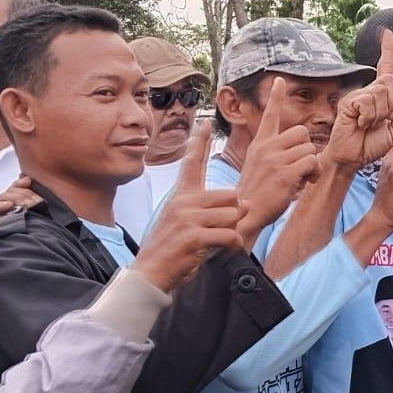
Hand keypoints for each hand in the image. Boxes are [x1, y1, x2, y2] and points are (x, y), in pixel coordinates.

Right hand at [133, 124, 246, 291]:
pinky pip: (229, 234)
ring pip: (233, 215)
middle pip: (231, 196)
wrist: (152, 272)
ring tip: (218, 242)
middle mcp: (183, 201)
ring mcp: (187, 218)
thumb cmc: (173, 248)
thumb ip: (208, 208)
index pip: (192, 163)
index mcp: (181, 195)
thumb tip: (240, 203)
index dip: (200, 142)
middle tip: (222, 231)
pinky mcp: (193, 236)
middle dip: (234, 216)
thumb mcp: (184, 221)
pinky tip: (223, 251)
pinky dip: (233, 245)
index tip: (205, 121)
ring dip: (233, 232)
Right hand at [237, 77, 321, 233]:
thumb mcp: (258, 167)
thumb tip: (298, 151)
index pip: (270, 114)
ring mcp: (276, 159)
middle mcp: (267, 147)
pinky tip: (303, 184)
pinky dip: (313, 173)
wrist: (243, 215)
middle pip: (302, 132)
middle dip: (306, 148)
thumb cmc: (254, 196)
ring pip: (309, 148)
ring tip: (301, 179)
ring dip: (312, 165)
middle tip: (302, 167)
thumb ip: (273, 155)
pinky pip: (312, 162)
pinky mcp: (286, 173)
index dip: (276, 96)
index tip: (279, 79)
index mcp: (259, 144)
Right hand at [325, 28, 392, 170]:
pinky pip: (367, 102)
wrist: (351, 158)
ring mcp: (358, 94)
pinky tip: (359, 123)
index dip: (387, 50)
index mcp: (381, 95)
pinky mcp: (349, 101)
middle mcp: (369, 91)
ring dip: (379, 114)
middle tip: (379, 121)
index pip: (385, 68)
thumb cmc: (371, 145)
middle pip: (390, 84)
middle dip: (391, 105)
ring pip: (381, 93)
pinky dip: (368, 116)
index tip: (388, 32)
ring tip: (367, 124)